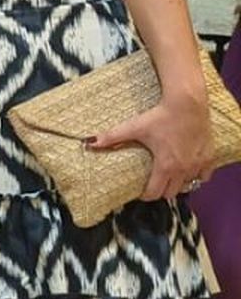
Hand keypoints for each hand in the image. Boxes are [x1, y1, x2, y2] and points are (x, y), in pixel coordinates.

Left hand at [89, 93, 215, 200]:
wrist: (188, 104)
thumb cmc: (160, 116)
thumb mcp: (134, 127)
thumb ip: (112, 137)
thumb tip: (89, 142)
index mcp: (165, 166)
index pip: (155, 193)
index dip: (145, 195)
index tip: (141, 191)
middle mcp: (183, 169)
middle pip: (171, 193)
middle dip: (161, 191)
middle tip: (154, 184)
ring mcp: (198, 164)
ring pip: (189, 185)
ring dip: (178, 184)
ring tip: (169, 177)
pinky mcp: (209, 157)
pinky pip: (204, 176)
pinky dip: (196, 176)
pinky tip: (188, 170)